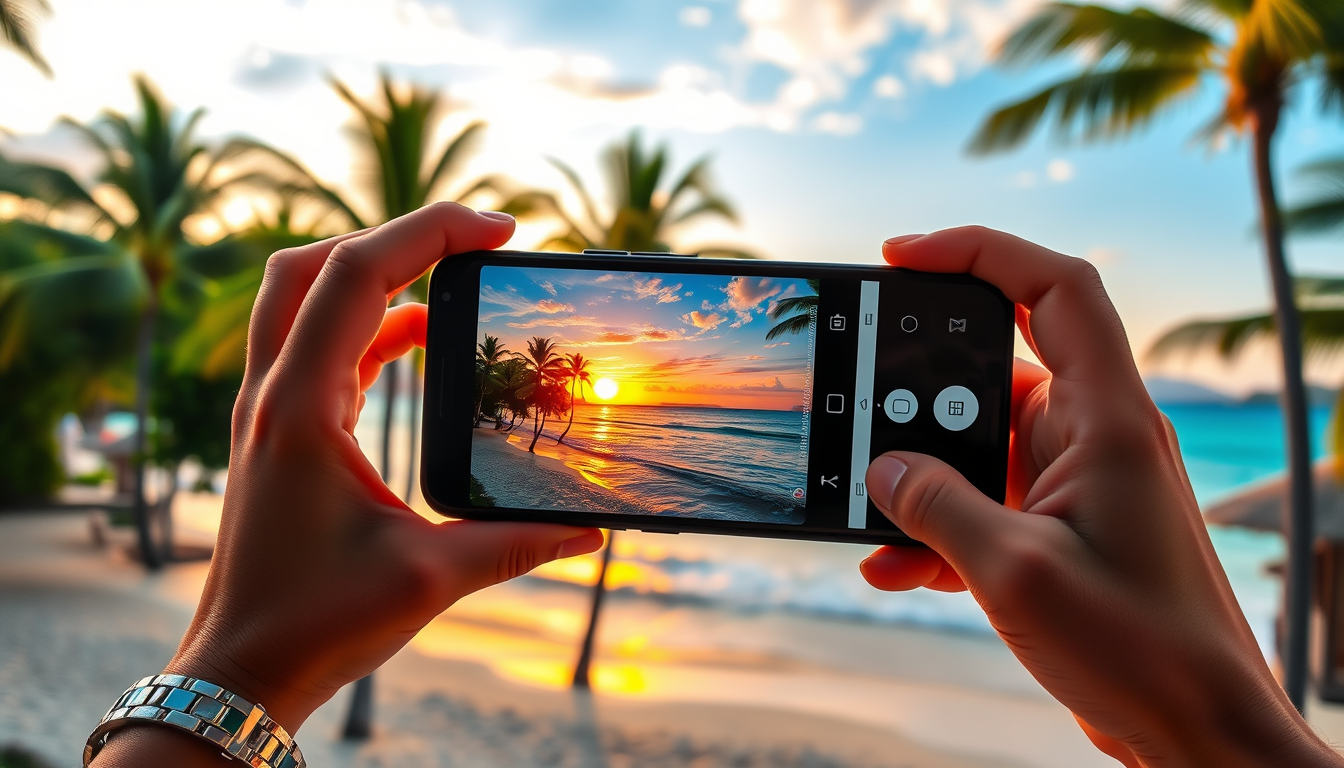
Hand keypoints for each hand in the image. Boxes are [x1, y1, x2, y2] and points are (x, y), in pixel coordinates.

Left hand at [94, 204, 602, 764]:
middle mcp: (272, 395)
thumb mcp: (430, 578)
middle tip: (472, 246)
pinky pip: (319, 348)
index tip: (500, 230)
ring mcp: (268, 412)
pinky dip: (369, 327)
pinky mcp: (278, 434)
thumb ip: (516, 544)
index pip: (358, 276)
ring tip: (453, 287)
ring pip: (307, 300)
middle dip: (396, 238)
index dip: (431, 234)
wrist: (240, 673)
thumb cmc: (314, 624)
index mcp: (300, 408)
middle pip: (315, 264)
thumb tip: (592, 530)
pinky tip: (420, 345)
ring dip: (377, 278)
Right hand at [859, 228, 1339, 766]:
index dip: (979, 251)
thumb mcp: (1015, 571)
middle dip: (918, 391)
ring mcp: (1074, 481)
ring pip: (976, 443)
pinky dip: (936, 525)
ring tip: (870, 511)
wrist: (1195, 729)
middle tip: (860, 410)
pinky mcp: (1057, 526)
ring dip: (920, 476)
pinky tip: (893, 565)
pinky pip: (981, 500)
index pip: (1053, 288)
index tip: (901, 256)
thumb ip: (935, 508)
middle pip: (993, 366)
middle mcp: (1092, 435)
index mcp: (1105, 417)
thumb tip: (881, 468)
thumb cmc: (1141, 646)